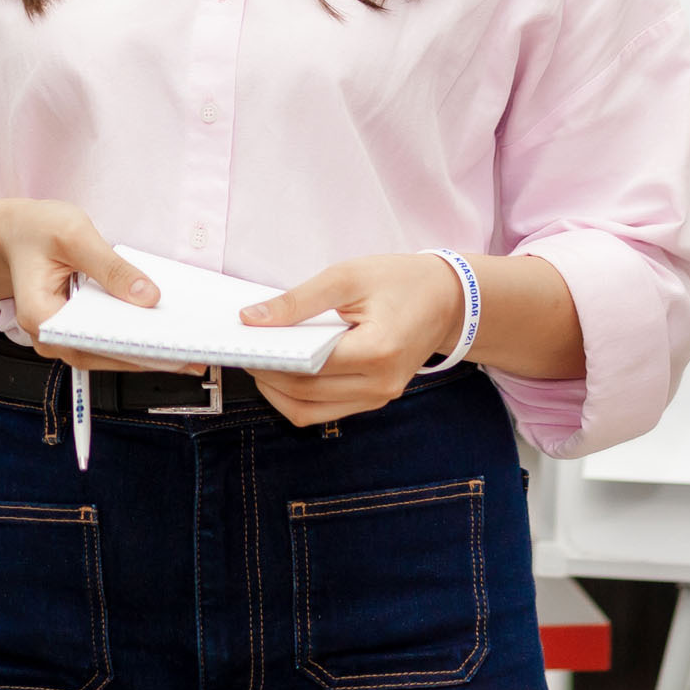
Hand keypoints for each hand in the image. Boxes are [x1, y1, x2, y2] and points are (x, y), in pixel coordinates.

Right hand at [0, 202, 204, 375]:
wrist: (14, 232)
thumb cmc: (35, 230)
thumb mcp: (73, 234)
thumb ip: (110, 267)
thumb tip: (147, 296)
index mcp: (40, 315)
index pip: (90, 343)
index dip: (129, 350)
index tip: (165, 350)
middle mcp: (48, 336)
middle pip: (101, 356)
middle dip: (146, 356)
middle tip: (189, 356)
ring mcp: (61, 337)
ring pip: (106, 354)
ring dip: (144, 351)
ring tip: (184, 347)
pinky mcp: (75, 331)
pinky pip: (106, 342)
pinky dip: (133, 339)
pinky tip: (161, 331)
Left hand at [241, 254, 466, 424]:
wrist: (448, 299)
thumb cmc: (399, 281)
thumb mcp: (346, 277)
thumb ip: (297, 301)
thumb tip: (252, 319)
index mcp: (377, 352)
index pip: (307, 368)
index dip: (267, 359)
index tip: (241, 344)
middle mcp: (380, 385)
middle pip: (304, 394)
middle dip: (266, 376)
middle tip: (243, 351)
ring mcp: (379, 398)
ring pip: (310, 412)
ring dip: (278, 392)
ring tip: (260, 361)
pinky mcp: (374, 399)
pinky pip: (325, 410)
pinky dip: (298, 396)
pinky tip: (284, 370)